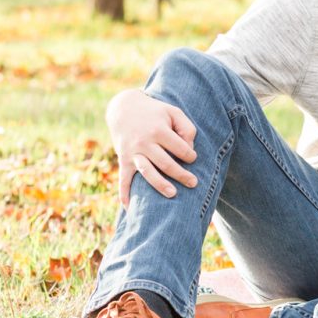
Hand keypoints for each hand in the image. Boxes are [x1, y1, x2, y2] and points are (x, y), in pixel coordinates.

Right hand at [106, 88, 198, 205]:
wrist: (124, 109)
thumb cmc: (155, 112)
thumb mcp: (174, 112)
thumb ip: (187, 128)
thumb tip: (190, 148)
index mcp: (159, 130)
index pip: (180, 148)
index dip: (190, 155)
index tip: (192, 158)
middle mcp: (144, 143)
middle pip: (166, 163)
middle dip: (181, 175)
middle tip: (194, 183)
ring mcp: (132, 153)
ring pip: (147, 172)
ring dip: (160, 185)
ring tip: (173, 195)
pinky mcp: (123, 160)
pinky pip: (123, 179)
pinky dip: (125, 194)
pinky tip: (131, 208)